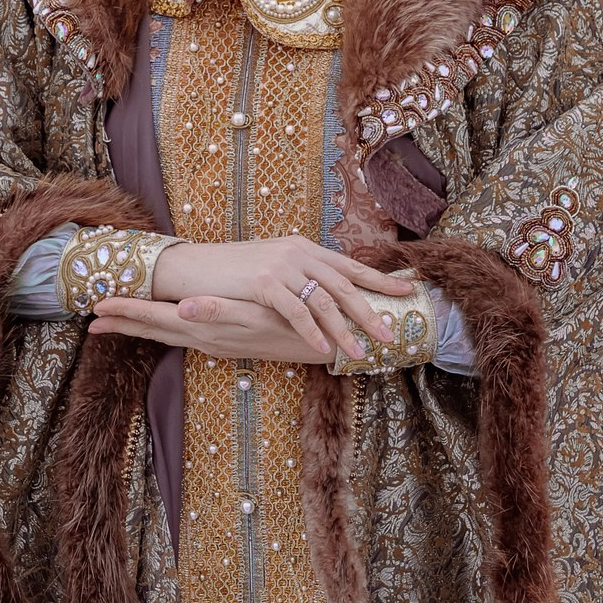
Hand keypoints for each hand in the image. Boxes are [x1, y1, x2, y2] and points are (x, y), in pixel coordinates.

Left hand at [87, 294, 332, 364]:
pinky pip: (184, 336)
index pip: (156, 320)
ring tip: (115, 321)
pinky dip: (165, 328)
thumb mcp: (255, 316)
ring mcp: (213, 343)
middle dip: (123, 323)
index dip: (125, 313)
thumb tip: (183, 308)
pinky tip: (164, 322)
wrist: (322, 346)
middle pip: (154, 331)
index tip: (95, 308)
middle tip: (92, 318)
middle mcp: (204, 339)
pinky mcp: (224, 343)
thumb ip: (217, 311)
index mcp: (206, 329)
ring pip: (167, 335)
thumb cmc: (291, 326)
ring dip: (140, 328)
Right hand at [150, 236, 415, 359]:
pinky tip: (321, 349)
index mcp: (305, 248)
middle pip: (344, 286)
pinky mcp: (263, 281)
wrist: (195, 266)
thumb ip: (301, 276)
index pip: (350, 266)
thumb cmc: (234, 272)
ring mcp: (281, 265)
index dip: (380, 280)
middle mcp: (298, 252)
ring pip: (323, 302)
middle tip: (391, 336)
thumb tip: (327, 295)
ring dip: (343, 331)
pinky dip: (310, 332)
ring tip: (359, 354)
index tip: (407, 292)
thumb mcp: (274, 267)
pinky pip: (295, 311)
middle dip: (370, 313)